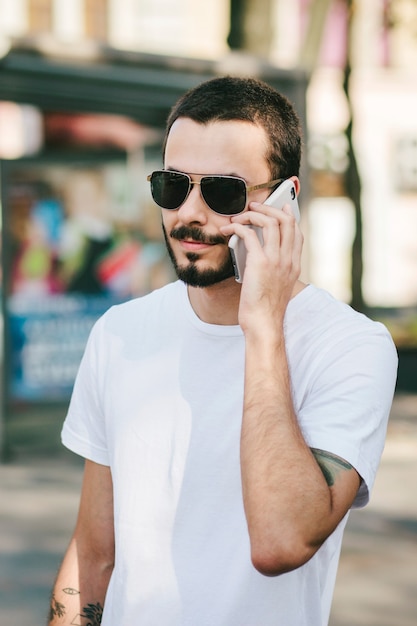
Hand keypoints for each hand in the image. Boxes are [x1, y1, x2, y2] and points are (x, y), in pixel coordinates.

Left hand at [221, 200, 302, 332]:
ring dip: (253, 214)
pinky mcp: (260, 263)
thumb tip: (255, 253)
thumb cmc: (265, 309)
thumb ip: (272, 269)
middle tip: (255, 206)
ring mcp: (276, 260)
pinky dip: (237, 227)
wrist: (263, 324)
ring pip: (270, 222)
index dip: (289, 216)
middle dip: (270, 208)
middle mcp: (288, 260)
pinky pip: (249, 234)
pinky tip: (228, 230)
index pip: (297, 233)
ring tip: (239, 216)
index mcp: (294, 266)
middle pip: (286, 221)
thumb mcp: (275, 286)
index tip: (280, 208)